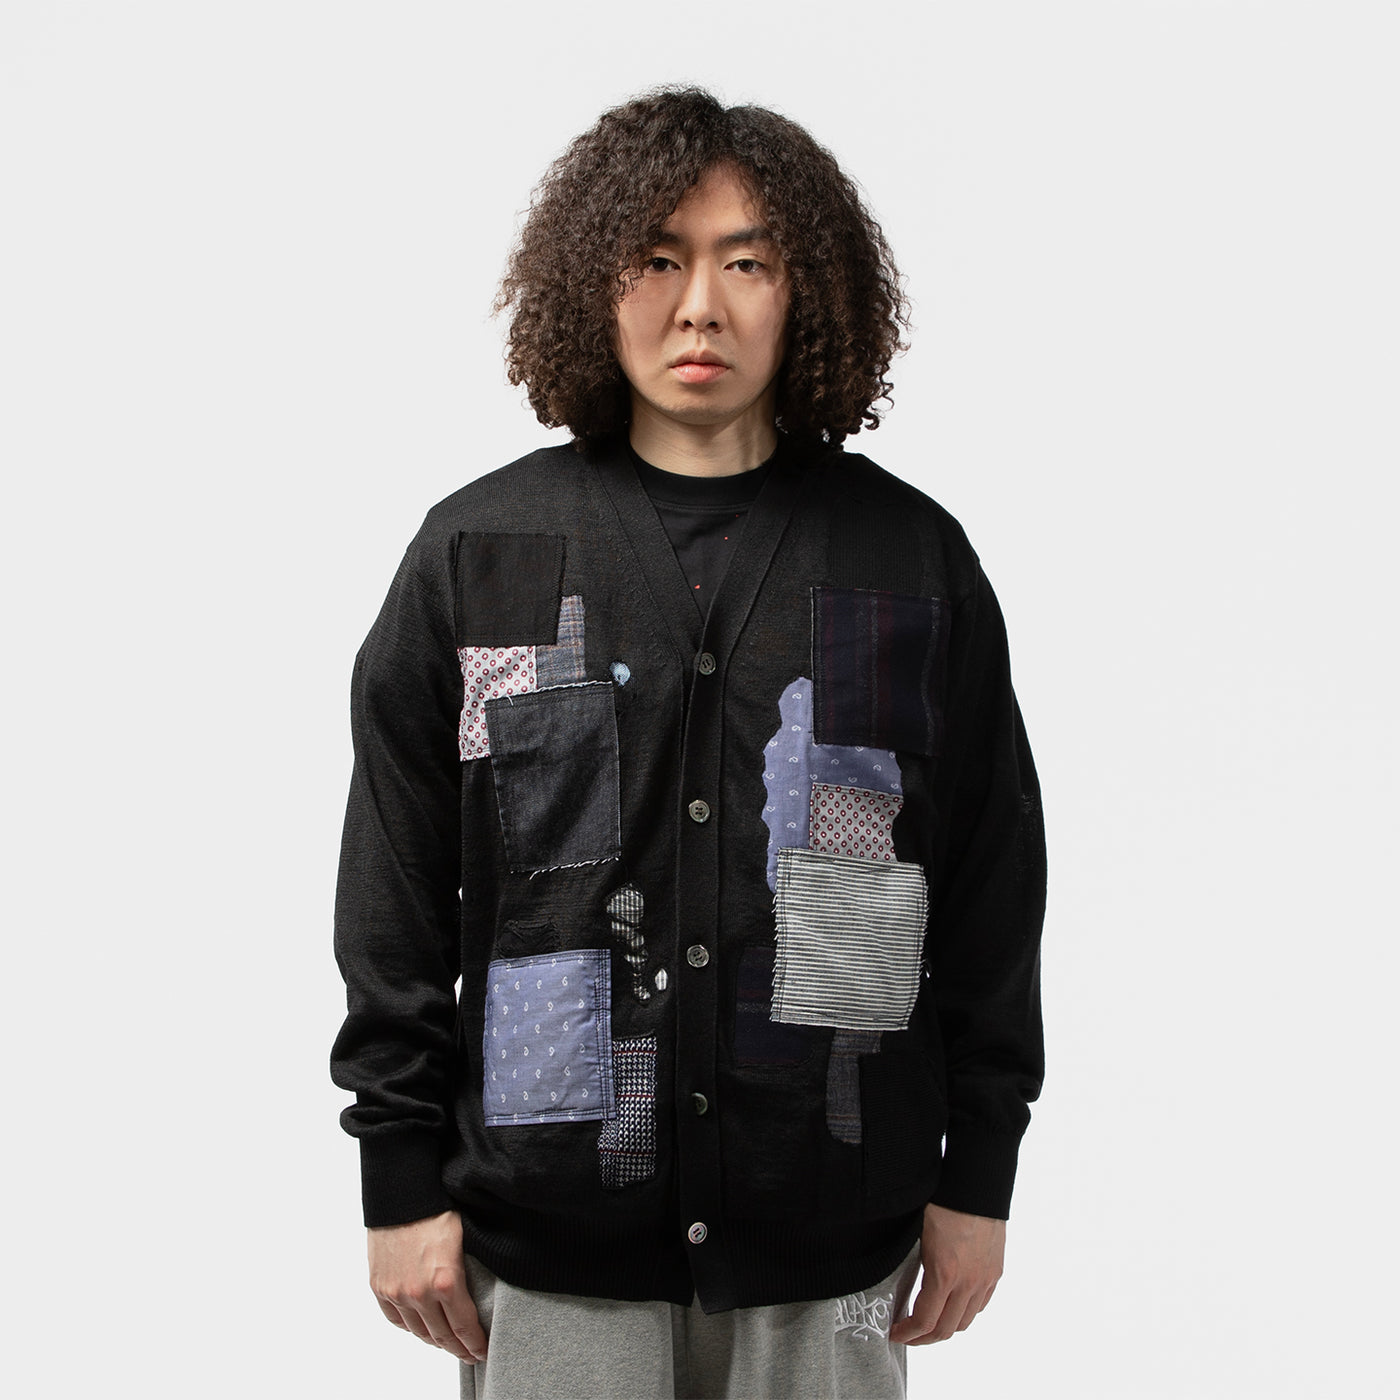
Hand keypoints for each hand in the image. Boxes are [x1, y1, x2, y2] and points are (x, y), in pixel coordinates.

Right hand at [367, 1209, 487, 1364]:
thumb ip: (466, 1272)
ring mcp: (396, 1291)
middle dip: (458, 1348)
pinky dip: (410, 1327)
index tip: (482, 1350)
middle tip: (469, 1353)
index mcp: (446, 1280)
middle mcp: (419, 1293)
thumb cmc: (437, 1207)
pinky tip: (421, 1328)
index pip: (463, 1326)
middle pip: (442, 1335)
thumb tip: (475, 1292)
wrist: (401, 1191)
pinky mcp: (379, 1286)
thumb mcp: (464, 1238)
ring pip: (418, 1331)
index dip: (474, 1343)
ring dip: (435, 1340)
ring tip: (447, 1343)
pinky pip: (396, 1319)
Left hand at [888, 1202, 1004, 1345]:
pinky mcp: (995, 1272)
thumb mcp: (920, 1238)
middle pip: (947, 1329)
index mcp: (944, 1274)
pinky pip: (980, 1305)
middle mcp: (968, 1283)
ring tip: (929, 1324)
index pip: (925, 1320)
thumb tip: (907, 1288)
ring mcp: (985, 1279)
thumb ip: (918, 1269)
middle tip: (909, 1334)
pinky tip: (952, 1306)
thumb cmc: (941, 1204)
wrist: (974, 1185)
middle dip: (924, 1338)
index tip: (895, 1332)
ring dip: (946, 1328)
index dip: (908, 1333)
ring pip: (966, 1321)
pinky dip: (965, 1312)